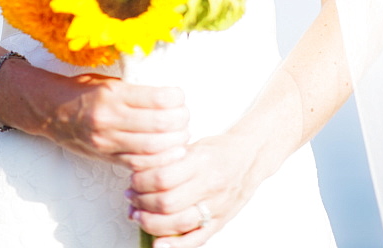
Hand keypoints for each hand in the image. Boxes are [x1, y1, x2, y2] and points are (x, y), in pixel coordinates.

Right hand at [33, 72, 190, 170]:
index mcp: (112, 94)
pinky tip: (168, 154)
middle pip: (159, 126)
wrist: (52, 110)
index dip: (176, 99)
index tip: (180, 96)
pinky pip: (138, 164)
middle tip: (186, 117)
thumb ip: (136, 92)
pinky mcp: (106, 157)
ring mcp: (107, 141)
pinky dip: (158, 161)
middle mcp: (109, 118)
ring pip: (151, 149)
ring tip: (181, 135)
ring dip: (174, 144)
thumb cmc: (84, 90)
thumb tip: (169, 99)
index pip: (157, 99)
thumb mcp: (109, 81)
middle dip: (180, 122)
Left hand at [126, 132, 255, 246]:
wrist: (250, 158)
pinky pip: (196, 240)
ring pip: (178, 223)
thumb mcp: (194, 144)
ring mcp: (216, 206)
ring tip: (139, 215)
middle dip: (142, 203)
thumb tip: (140, 170)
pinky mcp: (219, 222)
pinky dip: (175, 246)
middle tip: (132, 198)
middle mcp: (210, 185)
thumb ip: (170, 157)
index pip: (163, 177)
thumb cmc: (220, 150)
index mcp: (202, 161)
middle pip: (167, 203)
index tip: (133, 181)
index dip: (141, 182)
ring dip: (151, 223)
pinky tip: (158, 243)